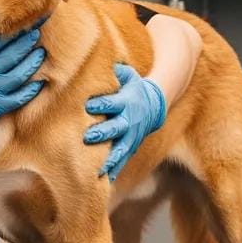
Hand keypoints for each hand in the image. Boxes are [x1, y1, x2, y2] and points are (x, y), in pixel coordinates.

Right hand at [0, 26, 46, 160]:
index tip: (25, 22)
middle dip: (27, 42)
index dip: (15, 31)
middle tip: (36, 33)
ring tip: (40, 53)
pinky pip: (20, 97)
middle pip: (13, 54)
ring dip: (33, 62)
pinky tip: (39, 81)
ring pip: (20, 74)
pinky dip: (31, 88)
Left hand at [84, 63, 165, 180]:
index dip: (101, 103)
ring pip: (120, 149)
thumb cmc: (132, 87)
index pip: (112, 102)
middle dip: (103, 133)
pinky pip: (122, 160)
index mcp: (126, 101)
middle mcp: (129, 120)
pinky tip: (102, 183)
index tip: (88, 105)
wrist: (154, 105)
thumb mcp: (128, 75)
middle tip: (87, 137)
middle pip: (116, 127)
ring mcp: (131, 136)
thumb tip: (103, 60)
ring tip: (97, 171)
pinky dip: (113, 170)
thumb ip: (116, 70)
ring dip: (109, 159)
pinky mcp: (130, 147)